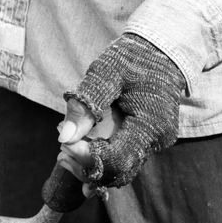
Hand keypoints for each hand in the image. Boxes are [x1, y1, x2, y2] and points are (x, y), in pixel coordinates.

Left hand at [57, 33, 185, 189]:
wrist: (160, 50)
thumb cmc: (133, 56)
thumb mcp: (106, 72)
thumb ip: (86, 103)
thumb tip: (64, 137)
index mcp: (151, 124)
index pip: (118, 158)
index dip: (87, 157)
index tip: (64, 143)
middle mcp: (156, 141)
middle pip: (119, 172)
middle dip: (86, 165)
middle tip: (61, 149)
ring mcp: (153, 143)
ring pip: (120, 170)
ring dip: (91, 164)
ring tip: (65, 149)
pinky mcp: (146, 141)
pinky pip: (123, 159)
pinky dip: (101, 157)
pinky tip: (79, 148)